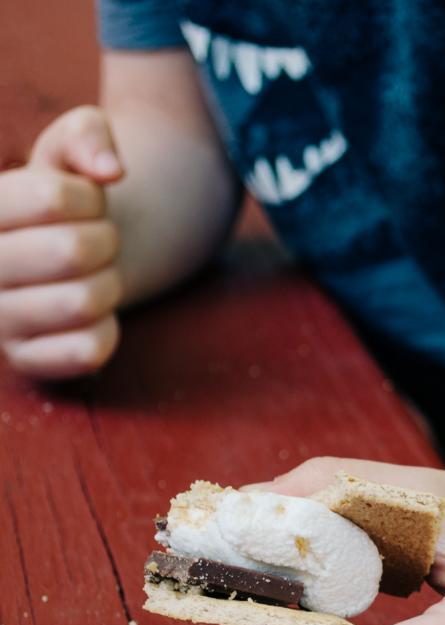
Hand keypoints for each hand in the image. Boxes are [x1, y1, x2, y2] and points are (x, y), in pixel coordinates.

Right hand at [0, 106, 124, 377]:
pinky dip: (108, 330)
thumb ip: (88, 134)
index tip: (88, 203)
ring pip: (84, 302)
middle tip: (98, 244)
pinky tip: (92, 316)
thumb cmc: (65, 201)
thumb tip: (110, 170)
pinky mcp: (25, 359)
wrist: (66, 259)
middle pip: (72, 252)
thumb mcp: (70, 149)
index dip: (91, 198)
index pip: (52, 197)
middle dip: (106, 242)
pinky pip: (87, 350)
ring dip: (109, 285)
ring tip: (93, 277)